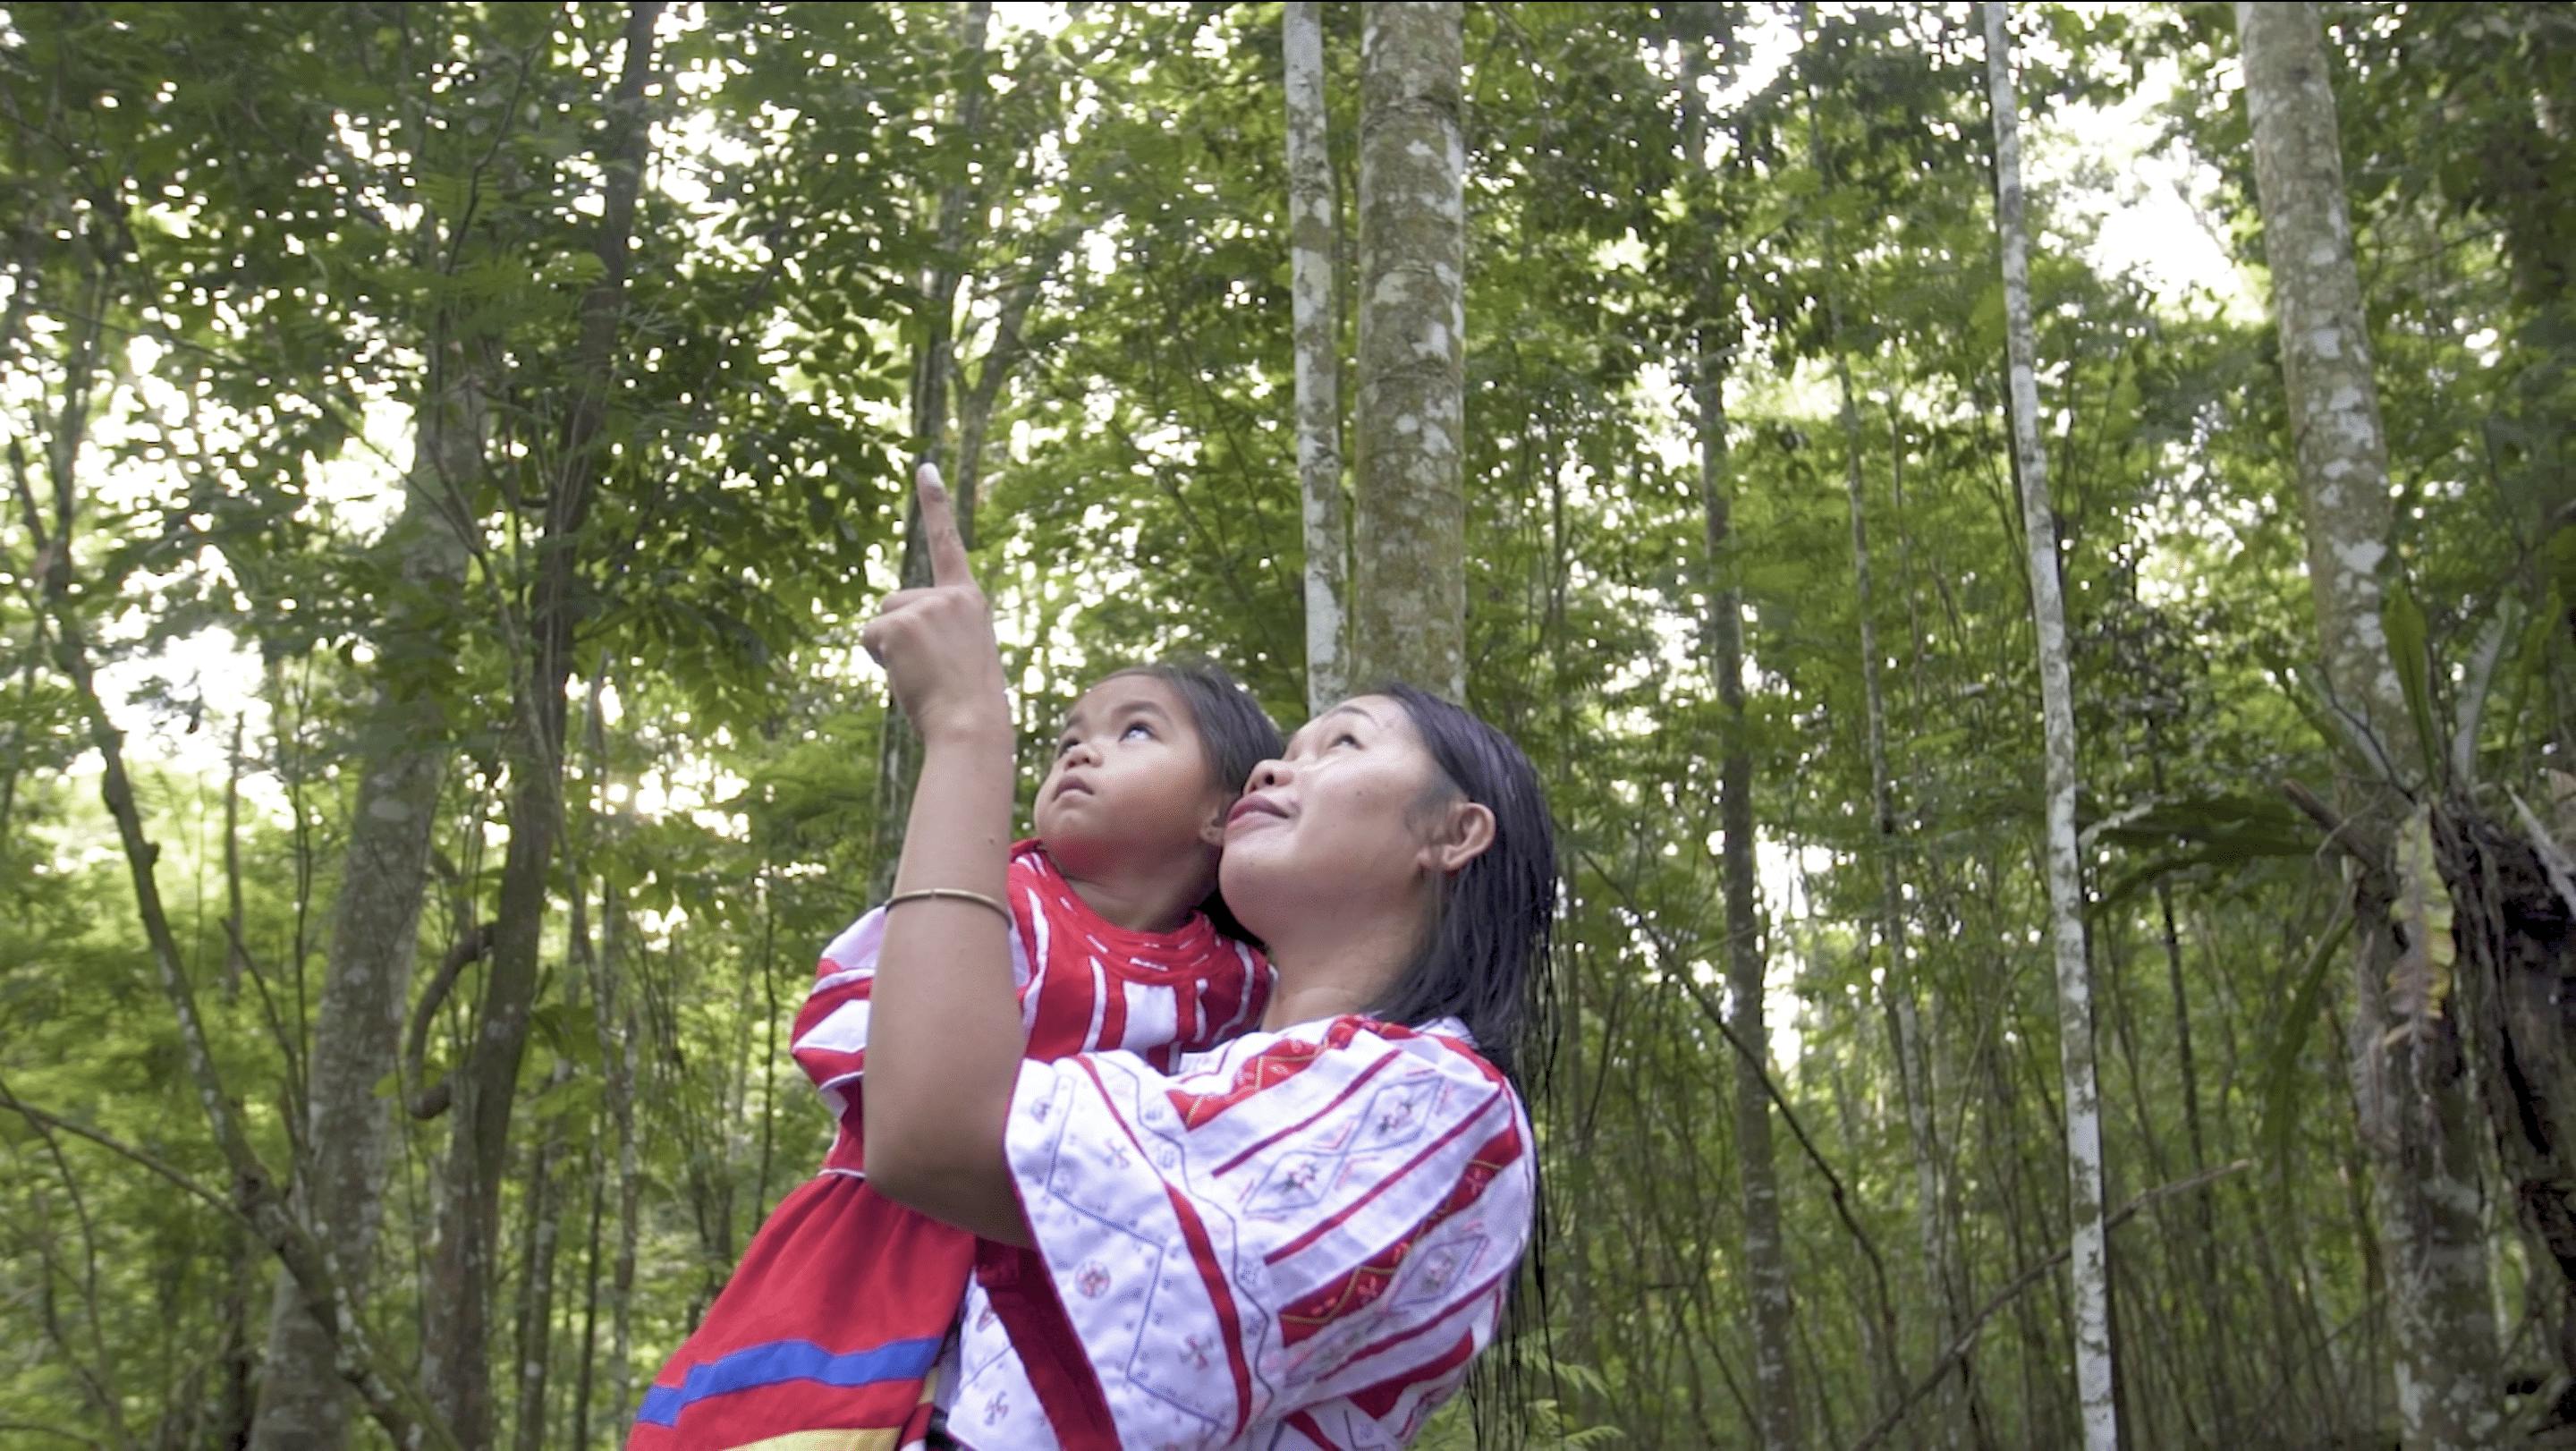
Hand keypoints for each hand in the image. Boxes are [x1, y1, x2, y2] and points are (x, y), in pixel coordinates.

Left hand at [862, 465, 1010, 744]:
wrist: (971, 724)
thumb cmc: (965, 701)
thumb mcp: (962, 653)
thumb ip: (938, 629)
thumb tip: (901, 634)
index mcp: (969, 600)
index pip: (947, 542)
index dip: (935, 502)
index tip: (923, 466)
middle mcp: (951, 595)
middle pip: (895, 602)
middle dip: (899, 636)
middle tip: (931, 669)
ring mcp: (926, 605)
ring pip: (881, 622)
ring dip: (891, 651)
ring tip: (923, 674)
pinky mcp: (901, 622)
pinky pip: (869, 637)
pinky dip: (880, 660)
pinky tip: (910, 674)